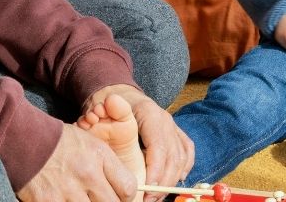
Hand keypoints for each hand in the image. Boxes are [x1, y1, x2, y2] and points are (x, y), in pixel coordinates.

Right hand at [17, 123, 134, 201]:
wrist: (23, 139)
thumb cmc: (60, 142)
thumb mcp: (91, 144)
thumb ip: (108, 167)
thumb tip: (125, 191)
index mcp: (99, 156)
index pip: (128, 188)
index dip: (127, 198)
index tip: (120, 198)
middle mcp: (87, 174)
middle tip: (99, 200)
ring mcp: (67, 190)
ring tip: (81, 199)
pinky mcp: (48, 201)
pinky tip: (64, 200)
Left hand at [84, 84, 194, 201]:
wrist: (120, 93)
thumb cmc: (110, 106)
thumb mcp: (104, 111)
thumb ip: (104, 119)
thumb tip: (97, 115)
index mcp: (150, 114)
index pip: (159, 148)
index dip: (156, 171)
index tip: (147, 190)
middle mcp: (165, 119)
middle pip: (173, 156)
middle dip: (163, 182)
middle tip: (150, 199)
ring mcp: (173, 125)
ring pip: (182, 157)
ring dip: (172, 180)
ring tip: (158, 196)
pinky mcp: (176, 131)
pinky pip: (187, 151)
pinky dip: (184, 167)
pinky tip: (176, 181)